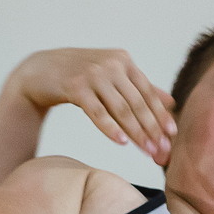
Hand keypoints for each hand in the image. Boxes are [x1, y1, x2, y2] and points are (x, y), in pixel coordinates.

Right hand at [11, 49, 176, 165]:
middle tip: (161, 150)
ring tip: (147, 151)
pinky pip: (97, 112)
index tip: (172, 134)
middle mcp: (111, 64)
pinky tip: (122, 143)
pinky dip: (110, 128)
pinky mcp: (75, 87)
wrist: (41, 69)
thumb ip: (140, 87)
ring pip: (120, 109)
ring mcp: (93, 74)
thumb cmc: (80, 75)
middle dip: (151, 128)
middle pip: (137, 102)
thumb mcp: (112, 76)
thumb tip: (171, 102)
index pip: (147, 91)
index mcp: (124, 61)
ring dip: (136, 133)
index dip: (160, 114)